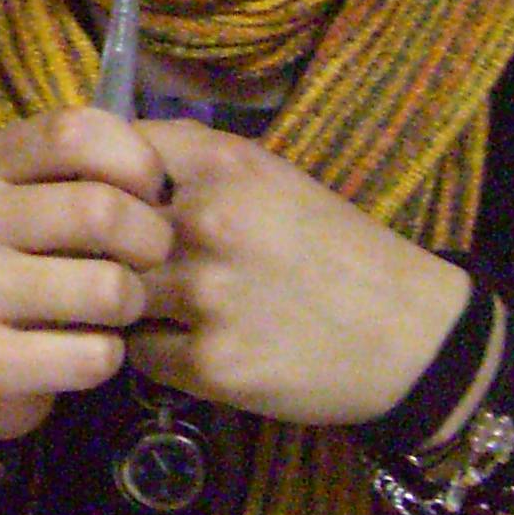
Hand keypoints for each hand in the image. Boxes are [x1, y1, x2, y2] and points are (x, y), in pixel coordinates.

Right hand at [0, 106, 173, 440]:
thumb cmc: (35, 264)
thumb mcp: (51, 199)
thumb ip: (99, 168)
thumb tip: (173, 168)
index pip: (75, 132)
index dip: (135, 160)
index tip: (151, 192)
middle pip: (100, 209)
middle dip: (151, 240)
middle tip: (148, 260)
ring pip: (108, 288)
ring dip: (133, 305)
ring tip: (116, 309)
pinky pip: (95, 355)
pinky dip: (109, 357)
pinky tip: (84, 350)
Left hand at [121, 120, 468, 427]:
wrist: (411, 336)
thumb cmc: (337, 249)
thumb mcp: (273, 177)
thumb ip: (194, 160)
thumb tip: (109, 156)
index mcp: (223, 165)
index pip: (113, 151)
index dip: (101, 178)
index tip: (109, 199)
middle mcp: (208, 221)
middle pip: (104, 231)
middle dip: (110, 250)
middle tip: (136, 267)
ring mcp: (207, 295)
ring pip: (116, 295)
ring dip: (132, 305)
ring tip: (171, 309)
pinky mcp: (211, 363)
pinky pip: (143, 353)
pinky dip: (159, 352)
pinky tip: (197, 345)